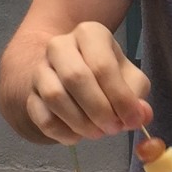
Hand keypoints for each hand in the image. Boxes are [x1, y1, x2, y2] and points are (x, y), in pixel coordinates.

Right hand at [21, 20, 150, 143]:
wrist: (70, 75)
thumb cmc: (107, 76)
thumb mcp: (130, 80)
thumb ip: (137, 97)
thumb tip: (141, 116)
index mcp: (90, 34)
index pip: (102, 66)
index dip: (119, 98)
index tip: (132, 120)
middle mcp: (60, 45)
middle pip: (75, 77)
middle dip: (98, 109)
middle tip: (113, 129)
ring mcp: (40, 69)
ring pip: (54, 96)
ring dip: (79, 122)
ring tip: (97, 133)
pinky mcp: (29, 93)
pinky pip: (40, 116)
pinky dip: (61, 132)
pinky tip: (77, 137)